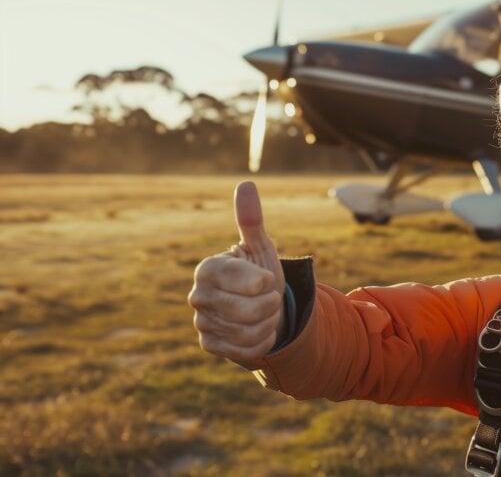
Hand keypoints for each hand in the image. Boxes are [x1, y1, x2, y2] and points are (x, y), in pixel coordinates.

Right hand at [188, 181, 286, 360]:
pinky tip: (258, 330)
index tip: (265, 278)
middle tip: (268, 298)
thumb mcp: (260, 248)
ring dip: (267, 323)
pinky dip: (262, 341)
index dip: (264, 282)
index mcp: (208, 268)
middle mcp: (198, 295)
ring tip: (263, 313)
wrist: (260, 308)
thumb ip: (252, 220)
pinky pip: (246, 349)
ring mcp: (201, 321)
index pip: (246, 280)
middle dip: (269, 305)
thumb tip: (246, 184)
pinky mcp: (209, 344)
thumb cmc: (258, 273)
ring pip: (249, 331)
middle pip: (248, 309)